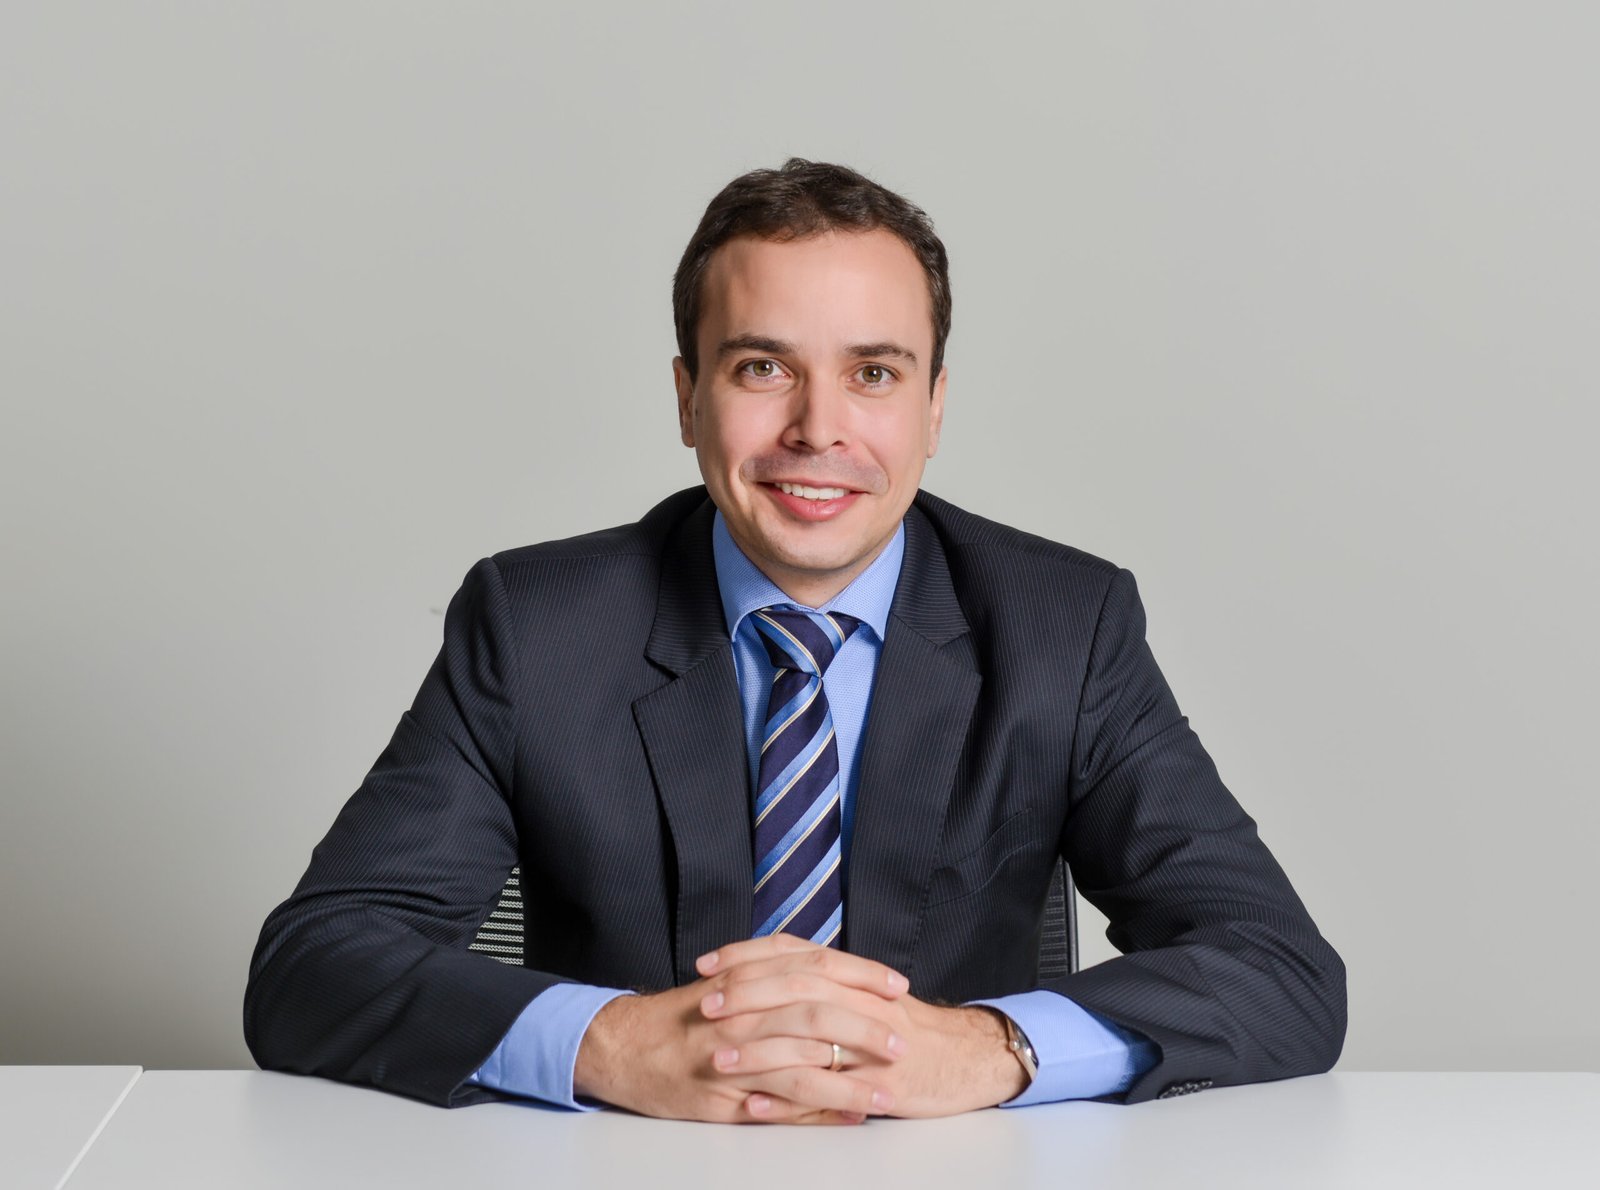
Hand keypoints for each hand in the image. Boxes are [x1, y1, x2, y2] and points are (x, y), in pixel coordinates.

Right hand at [572, 934, 909, 1123]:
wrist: (622, 1045)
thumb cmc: (684, 1015)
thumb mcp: (729, 980)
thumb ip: (776, 974)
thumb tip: (836, 984)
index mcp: (747, 976)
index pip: (815, 964)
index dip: (861, 974)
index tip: (897, 985)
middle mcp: (741, 1010)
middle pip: (814, 1013)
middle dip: (864, 1029)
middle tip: (901, 1043)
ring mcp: (730, 1054)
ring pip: (800, 1065)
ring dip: (849, 1082)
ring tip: (886, 1094)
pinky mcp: (720, 1096)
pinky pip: (776, 1105)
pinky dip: (816, 1111)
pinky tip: (847, 1115)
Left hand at [699, 938, 1029, 1118]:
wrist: (967, 1057)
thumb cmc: (909, 1029)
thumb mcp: (866, 995)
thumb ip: (824, 984)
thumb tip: (771, 974)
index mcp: (851, 977)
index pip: (793, 953)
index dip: (747, 956)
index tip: (708, 964)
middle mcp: (860, 1001)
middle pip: (797, 987)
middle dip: (746, 996)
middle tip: (707, 1006)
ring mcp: (870, 1044)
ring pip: (807, 1040)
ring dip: (758, 1051)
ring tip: (717, 1060)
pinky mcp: (878, 1085)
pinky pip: (827, 1093)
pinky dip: (788, 1100)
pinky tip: (755, 1105)